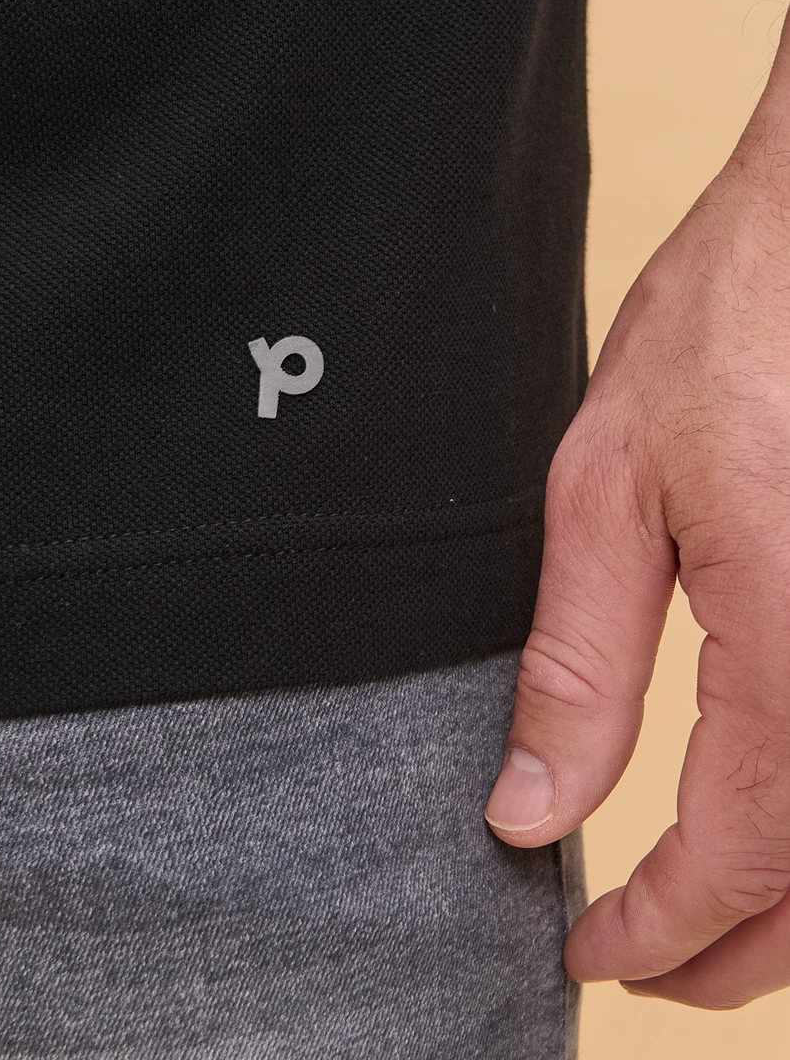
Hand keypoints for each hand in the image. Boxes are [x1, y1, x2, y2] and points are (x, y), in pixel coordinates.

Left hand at [483, 117, 789, 1009]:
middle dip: (733, 951)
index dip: (661, 927)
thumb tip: (530, 806)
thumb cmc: (726, 330)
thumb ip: (578, 665)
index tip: (588, 951)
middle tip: (642, 964)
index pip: (738, 852)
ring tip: (699, 923)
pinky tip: (774, 824)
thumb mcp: (608, 491)